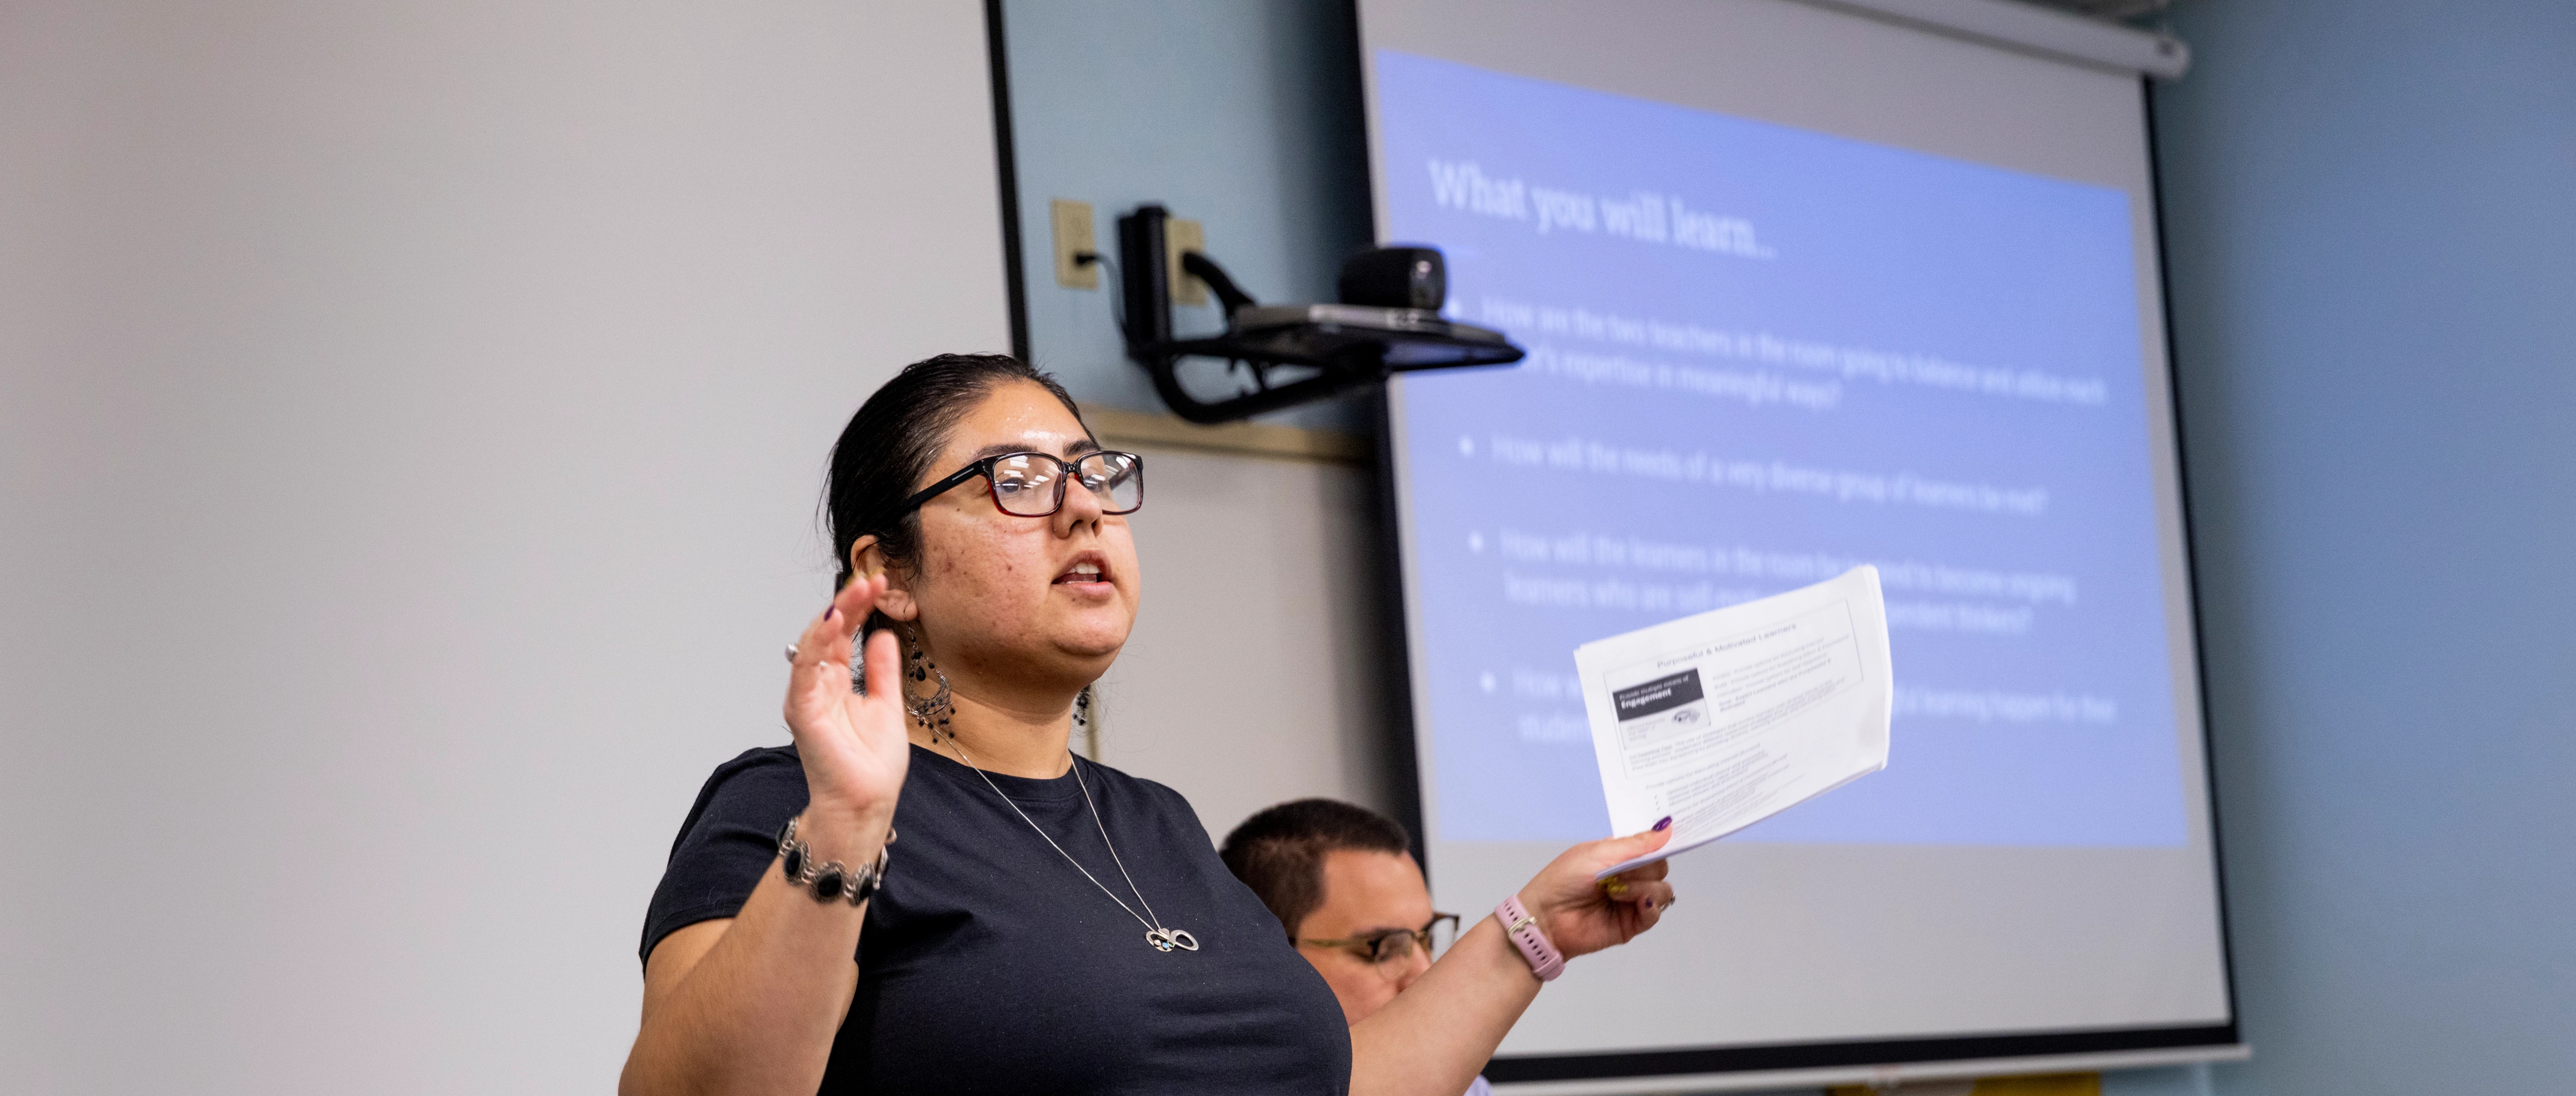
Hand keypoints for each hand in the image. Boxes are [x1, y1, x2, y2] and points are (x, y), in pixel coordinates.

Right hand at [783, 575, 909, 849]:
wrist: (865, 802)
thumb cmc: (871, 764)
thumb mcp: (887, 705)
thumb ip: (881, 670)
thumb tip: (883, 635)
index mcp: (836, 682)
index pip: (844, 634)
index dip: (860, 608)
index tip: (881, 585)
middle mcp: (817, 684)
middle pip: (828, 632)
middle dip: (849, 603)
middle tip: (871, 580)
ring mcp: (808, 696)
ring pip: (814, 643)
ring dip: (835, 613)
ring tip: (856, 591)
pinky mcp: (803, 709)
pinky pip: (806, 669)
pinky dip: (817, 642)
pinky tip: (834, 621)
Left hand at [1515, 826, 1676, 959]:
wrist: (1546, 917)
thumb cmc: (1563, 880)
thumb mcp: (1599, 852)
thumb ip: (1636, 844)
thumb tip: (1666, 829)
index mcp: (1619, 855)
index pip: (1651, 847)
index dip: (1662, 843)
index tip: (1675, 836)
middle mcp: (1628, 877)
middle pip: (1659, 868)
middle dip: (1646, 868)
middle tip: (1622, 872)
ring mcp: (1631, 900)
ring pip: (1662, 890)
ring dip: (1644, 887)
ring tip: (1617, 891)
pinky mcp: (1632, 923)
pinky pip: (1655, 913)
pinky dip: (1650, 906)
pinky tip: (1636, 902)